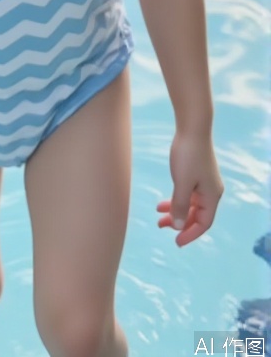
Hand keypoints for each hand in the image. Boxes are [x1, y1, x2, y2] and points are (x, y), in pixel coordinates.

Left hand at [156, 130, 223, 246]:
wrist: (192, 128)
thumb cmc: (188, 155)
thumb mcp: (182, 183)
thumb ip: (180, 206)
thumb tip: (178, 226)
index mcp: (212, 196)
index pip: (204, 223)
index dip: (190, 234)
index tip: (176, 242)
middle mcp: (210, 191)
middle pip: (196, 215)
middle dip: (180, 222)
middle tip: (161, 227)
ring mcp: (203, 182)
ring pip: (190, 204)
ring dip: (175, 211)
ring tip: (158, 217)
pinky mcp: (196, 173)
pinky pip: (186, 193)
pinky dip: (175, 199)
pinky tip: (163, 202)